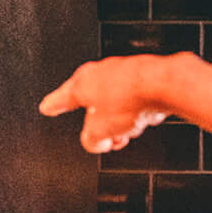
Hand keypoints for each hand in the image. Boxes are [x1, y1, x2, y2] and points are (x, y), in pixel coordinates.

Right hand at [39, 56, 167, 153]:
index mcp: (81, 83)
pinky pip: (134, 97)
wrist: (164, 84)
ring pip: (115, 102)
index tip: (47, 107)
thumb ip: (90, 140)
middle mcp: (100, 72)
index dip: (53, 106)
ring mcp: (122, 71)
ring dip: (120, 119)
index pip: (60, 98)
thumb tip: (95, 142)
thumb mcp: (100, 132)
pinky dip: (136, 109)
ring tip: (129, 130)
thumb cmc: (130, 99)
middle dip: (99, 123)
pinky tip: (144, 117)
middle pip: (92, 104)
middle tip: (107, 137)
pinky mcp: (144, 73)